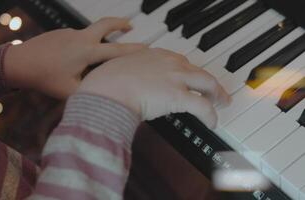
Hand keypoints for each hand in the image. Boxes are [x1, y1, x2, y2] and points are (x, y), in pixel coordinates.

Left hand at [4, 17, 145, 98]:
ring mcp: (70, 33)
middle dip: (120, 23)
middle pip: (106, 24)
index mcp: (87, 52)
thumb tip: (103, 90)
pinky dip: (85, 44)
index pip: (117, 50)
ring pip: (92, 32)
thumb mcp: (71, 90)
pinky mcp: (61, 33)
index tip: (146, 48)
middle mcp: (81, 38)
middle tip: (130, 26)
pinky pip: (78, 37)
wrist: (19, 63)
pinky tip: (74, 59)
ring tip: (101, 50)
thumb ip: (91, 89)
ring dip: (101, 36)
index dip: (134, 50)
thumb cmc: (44, 78)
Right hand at [79, 48, 230, 128]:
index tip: (189, 77)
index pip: (179, 61)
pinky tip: (212, 122)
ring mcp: (176, 78)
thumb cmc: (106, 82)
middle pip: (198, 70)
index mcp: (155, 55)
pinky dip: (211, 115)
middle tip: (214, 90)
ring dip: (217, 94)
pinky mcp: (178, 96)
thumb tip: (129, 83)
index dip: (188, 71)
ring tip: (221, 102)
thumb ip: (130, 72)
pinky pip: (203, 106)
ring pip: (207, 84)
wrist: (107, 89)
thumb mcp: (119, 68)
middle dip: (209, 81)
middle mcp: (169, 63)